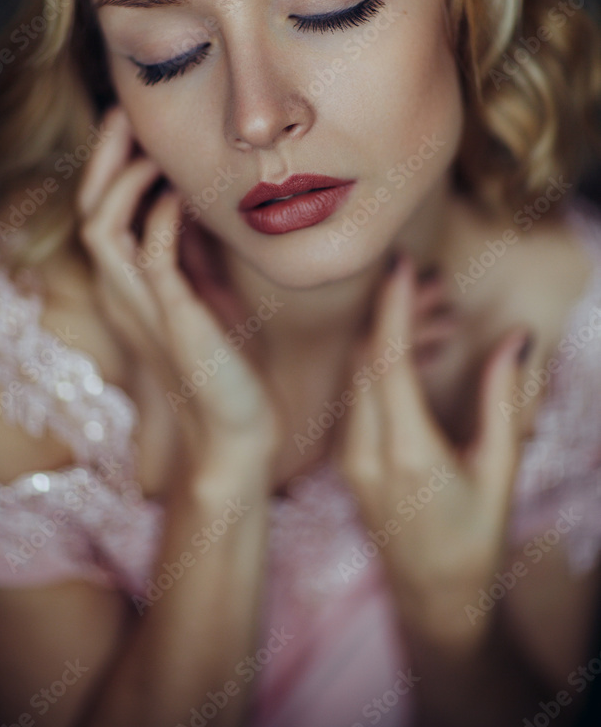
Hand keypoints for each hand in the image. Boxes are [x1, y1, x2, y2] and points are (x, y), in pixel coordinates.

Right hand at [75, 105, 281, 476]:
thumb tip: (195, 202)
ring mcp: (141, 306)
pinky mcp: (173, 317)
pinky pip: (153, 253)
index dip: (110, 169)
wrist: (237, 429)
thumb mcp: (205, 294)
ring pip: (103, 227)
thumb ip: (191, 252)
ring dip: (126, 181)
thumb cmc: (226, 363)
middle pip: (89, 210)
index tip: (133, 128)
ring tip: (153, 149)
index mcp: (128, 287)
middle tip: (123, 115)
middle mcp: (123, 294)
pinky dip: (164, 216)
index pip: (101, 214)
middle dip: (104, 159)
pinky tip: (184, 194)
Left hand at [331, 251, 532, 645]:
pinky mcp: (345, 458)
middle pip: (366, 357)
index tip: (402, 265)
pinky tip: (419, 350)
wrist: (432, 596)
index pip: (386, 362)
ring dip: (389, 334)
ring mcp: (348, 456)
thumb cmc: (474, 538)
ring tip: (438, 312)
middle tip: (431, 278)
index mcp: (406, 454)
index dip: (392, 307)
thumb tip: (515, 340)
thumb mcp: (500, 469)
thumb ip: (503, 401)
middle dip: (394, 309)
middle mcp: (365, 452)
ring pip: (357, 372)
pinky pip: (357, 394)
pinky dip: (381, 363)